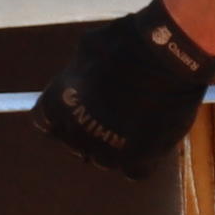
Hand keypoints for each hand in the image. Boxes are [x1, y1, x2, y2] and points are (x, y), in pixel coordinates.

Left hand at [31, 0, 214, 180]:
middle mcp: (75, 134)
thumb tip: (78, 79)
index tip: (77, 107)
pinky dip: (140, 159)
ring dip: (114, 146)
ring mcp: (107, 152)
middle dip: (88, 131)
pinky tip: (149, 140)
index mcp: (56, 107)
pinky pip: (134, 171)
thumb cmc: (125, 44)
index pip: (45, 122)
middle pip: (74, 143)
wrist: (168, 56)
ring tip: (134, 125)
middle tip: (112, 114)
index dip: (63, 115)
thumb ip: (77, 72)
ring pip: (103, 159)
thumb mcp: (88, 49)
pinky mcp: (139, 161)